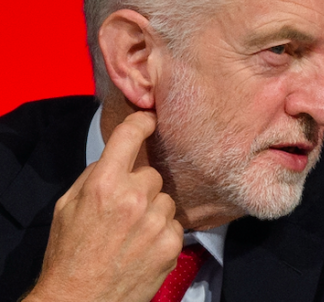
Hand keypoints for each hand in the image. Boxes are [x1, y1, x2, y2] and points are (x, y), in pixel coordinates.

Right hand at [25, 112, 182, 301]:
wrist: (79, 301)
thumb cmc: (70, 255)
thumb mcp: (68, 207)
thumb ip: (95, 176)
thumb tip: (117, 157)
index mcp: (104, 185)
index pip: (129, 137)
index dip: (141, 122)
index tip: (149, 119)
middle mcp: (133, 199)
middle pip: (152, 174)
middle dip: (140, 187)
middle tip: (124, 211)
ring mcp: (155, 222)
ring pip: (165, 200)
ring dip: (153, 211)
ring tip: (131, 234)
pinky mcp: (171, 243)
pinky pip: (174, 224)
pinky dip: (162, 233)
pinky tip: (142, 247)